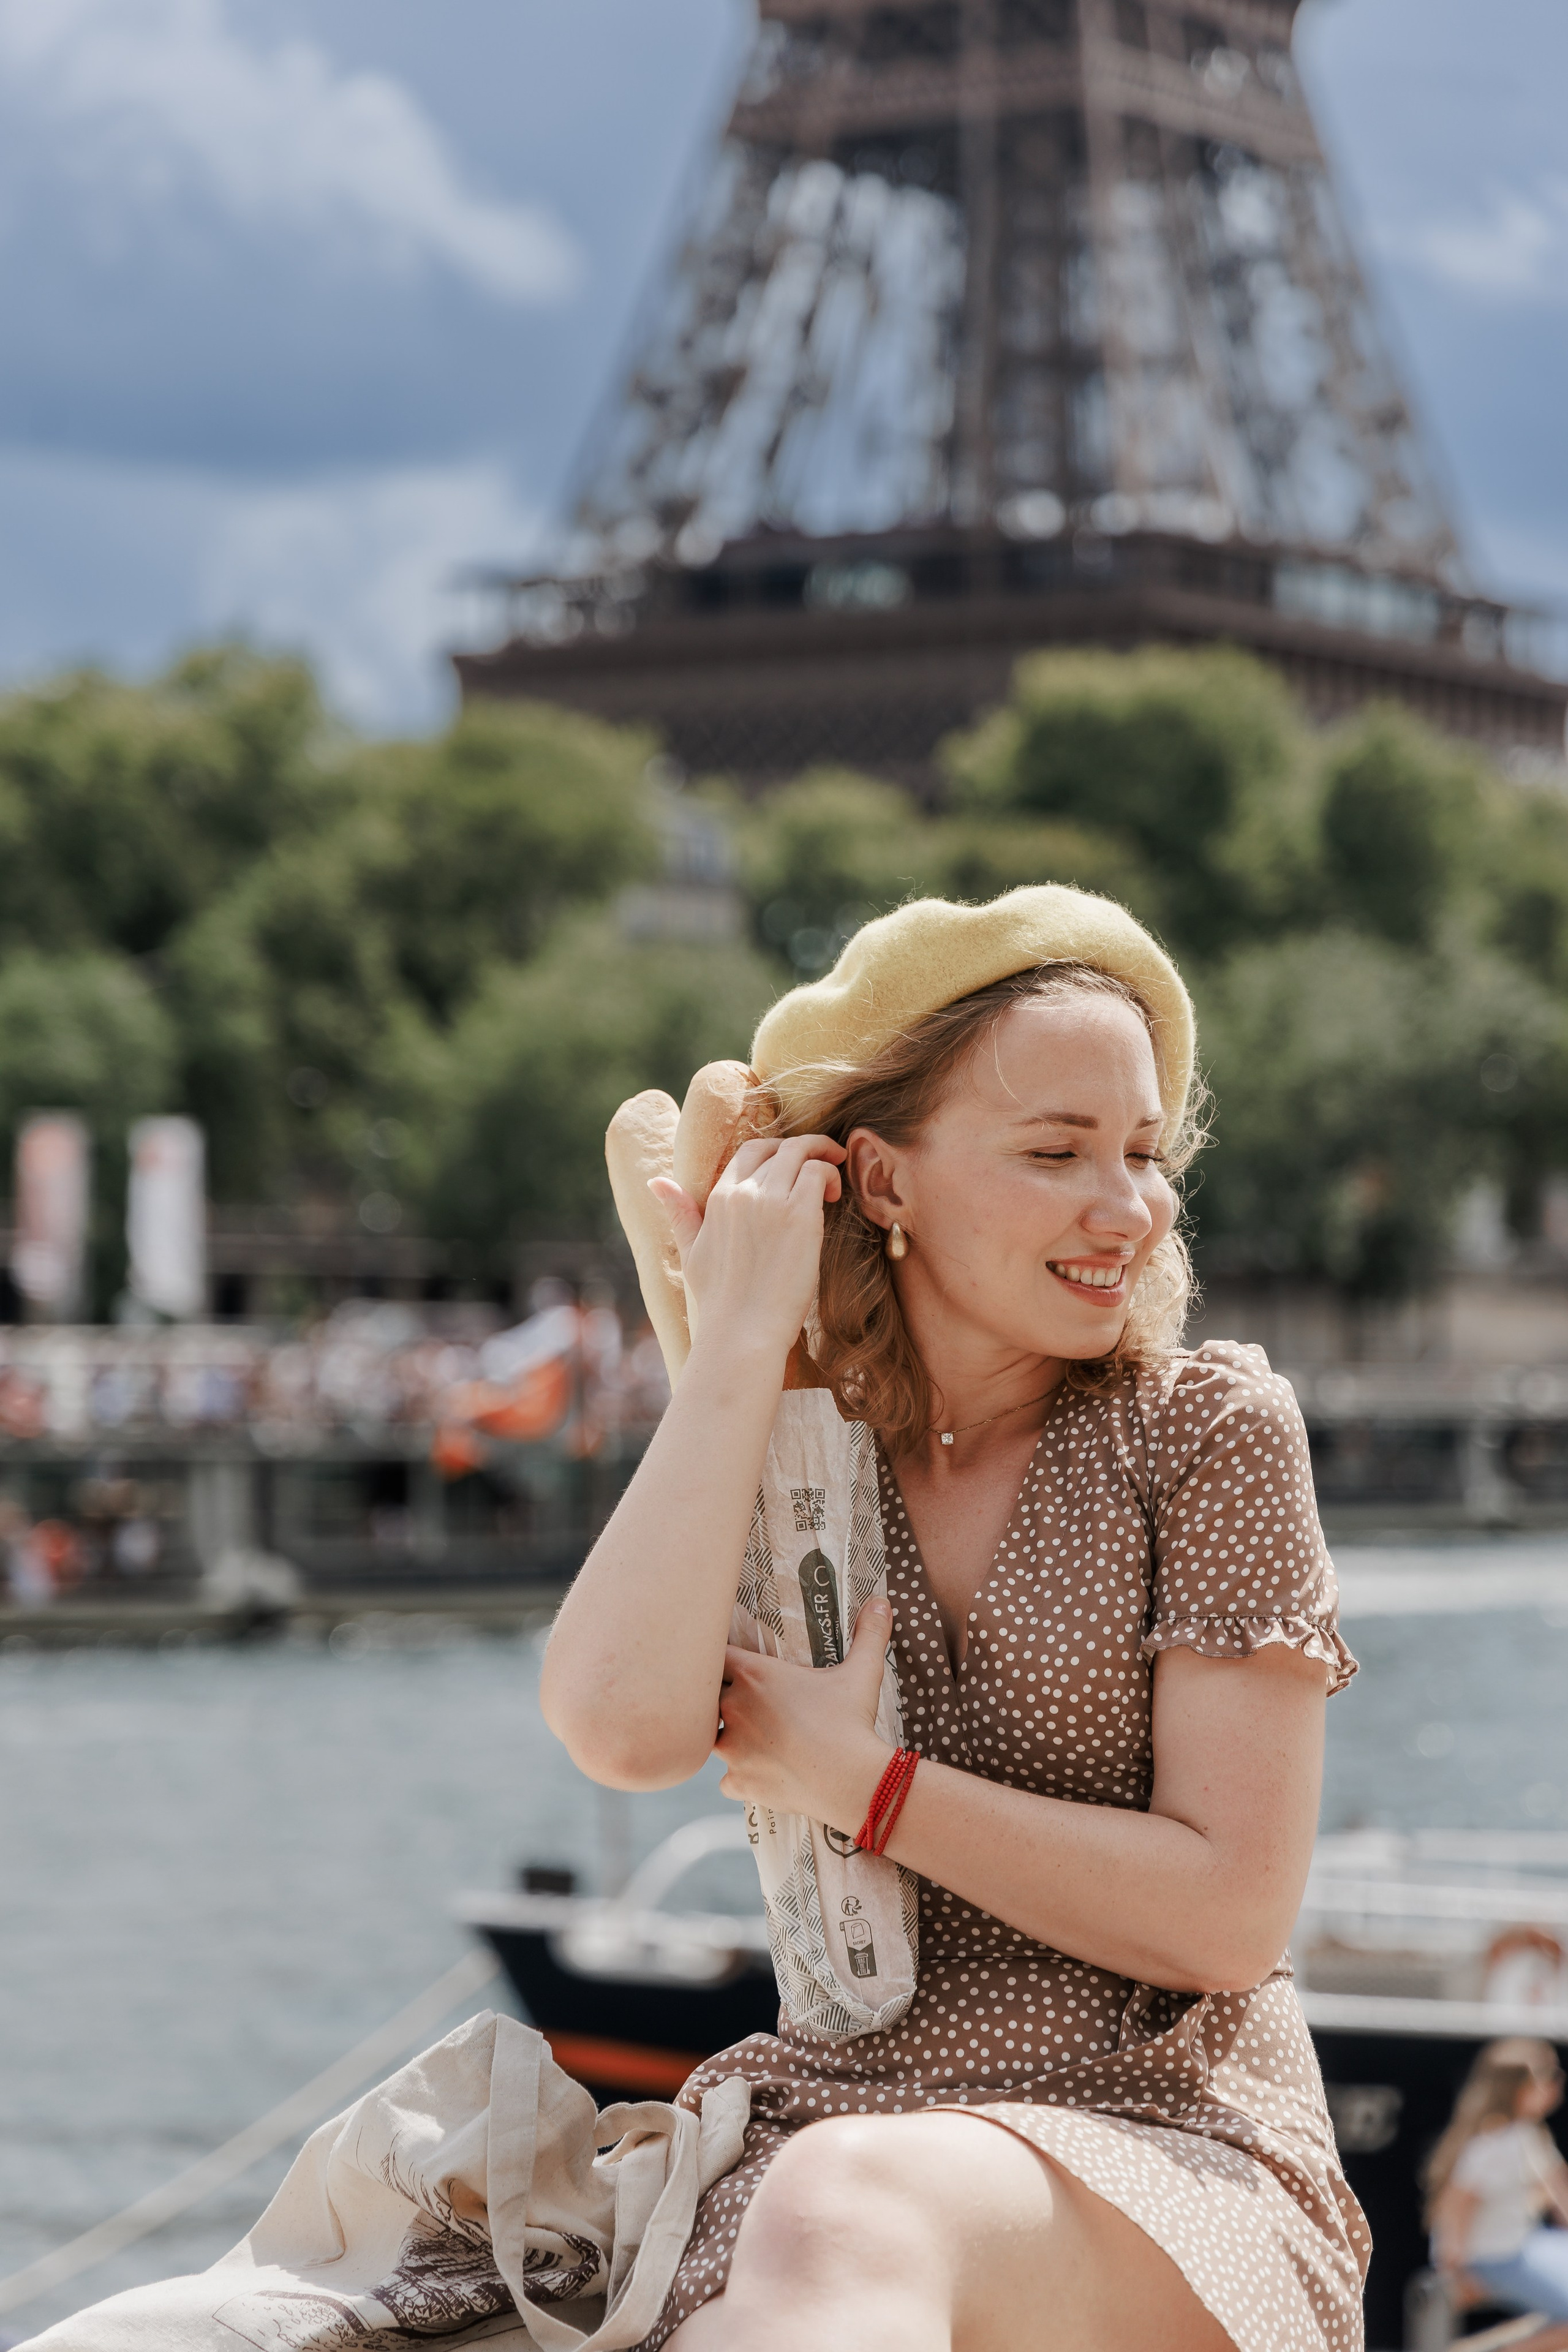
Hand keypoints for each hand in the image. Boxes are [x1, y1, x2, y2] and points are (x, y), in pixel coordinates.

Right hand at [650, 1134, 844, 1364]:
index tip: (793, 1162)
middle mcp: (743, 1193)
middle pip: (779, 1147)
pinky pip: (817, 1173)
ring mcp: (772, 1201)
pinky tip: (834, 1198)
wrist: (742, 1331)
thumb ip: (681, 1214)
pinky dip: (829, 1175)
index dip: (776, 1150)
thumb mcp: (691, 1252)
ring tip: (833, 1175)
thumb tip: (657, 1182)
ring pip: (801, 1153)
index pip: (750, 1151)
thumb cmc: (720, 1300)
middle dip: (804, 1147)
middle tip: (824, 1159)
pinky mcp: (800, 1215)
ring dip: (822, 1157)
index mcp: (719, 1198)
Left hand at [714, 1596, 891, 1833]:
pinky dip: (741, 1777)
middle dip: (723, 1698)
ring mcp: (731, 1749)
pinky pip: (727, 1779)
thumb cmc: (851, 1722)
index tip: (731, 1664)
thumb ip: (868, 1635)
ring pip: (712, 1739)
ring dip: (728, 1738)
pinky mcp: (737, 1782)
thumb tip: (882, 1602)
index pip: (714, 1655)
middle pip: (708, 1697)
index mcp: (754, 1674)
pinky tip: (762, 1773)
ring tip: (753, 1738)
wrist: (852, 1782)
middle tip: (746, 1703)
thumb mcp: (862, 1673)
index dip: (720, 1659)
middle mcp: (734, 1707)